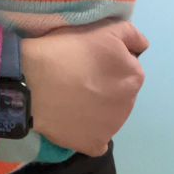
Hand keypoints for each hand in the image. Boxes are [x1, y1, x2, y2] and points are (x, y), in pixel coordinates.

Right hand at [20, 20, 147, 156]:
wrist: (31, 81)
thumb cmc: (65, 50)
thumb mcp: (100, 28)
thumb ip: (129, 34)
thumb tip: (142, 45)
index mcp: (133, 75)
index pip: (127, 66)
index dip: (107, 61)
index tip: (88, 58)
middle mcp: (130, 104)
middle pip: (120, 92)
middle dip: (105, 85)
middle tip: (78, 76)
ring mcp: (113, 128)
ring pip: (109, 115)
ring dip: (97, 107)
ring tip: (71, 96)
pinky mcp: (94, 144)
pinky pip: (96, 139)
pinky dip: (88, 131)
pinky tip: (71, 118)